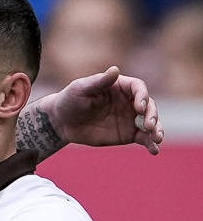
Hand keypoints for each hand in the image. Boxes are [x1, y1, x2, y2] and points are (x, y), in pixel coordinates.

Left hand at [43, 65, 161, 154]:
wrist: (62, 121)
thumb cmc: (71, 99)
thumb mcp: (82, 88)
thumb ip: (100, 81)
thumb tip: (115, 69)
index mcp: (122, 86)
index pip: (138, 88)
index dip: (142, 97)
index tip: (139, 108)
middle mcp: (130, 101)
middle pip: (149, 106)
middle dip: (152, 115)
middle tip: (149, 126)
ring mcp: (131, 118)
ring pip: (150, 123)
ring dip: (156, 130)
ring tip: (157, 139)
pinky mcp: (127, 134)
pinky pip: (143, 138)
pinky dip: (150, 144)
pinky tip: (154, 150)